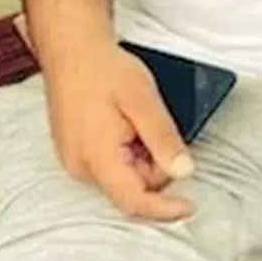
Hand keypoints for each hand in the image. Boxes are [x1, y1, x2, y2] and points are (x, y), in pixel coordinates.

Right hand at [43, 43, 194, 220]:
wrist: (72, 50)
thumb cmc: (103, 70)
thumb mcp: (144, 101)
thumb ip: (164, 139)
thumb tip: (184, 171)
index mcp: (97, 157)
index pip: (134, 201)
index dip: (165, 210)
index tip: (190, 207)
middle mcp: (81, 167)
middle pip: (133, 189)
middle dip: (154, 166)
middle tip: (152, 127)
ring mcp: (75, 162)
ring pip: (124, 177)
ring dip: (141, 158)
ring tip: (135, 121)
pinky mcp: (76, 154)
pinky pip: (112, 166)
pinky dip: (128, 152)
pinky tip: (125, 126)